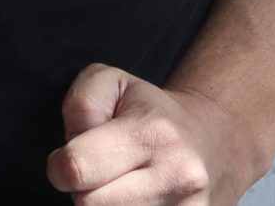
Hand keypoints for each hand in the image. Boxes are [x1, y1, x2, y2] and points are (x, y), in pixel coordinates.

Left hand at [46, 65, 256, 204]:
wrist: (214, 140)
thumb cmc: (152, 111)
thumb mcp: (110, 82)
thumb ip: (81, 104)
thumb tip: (75, 142)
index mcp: (152, 135)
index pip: (76, 168)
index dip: (59, 167)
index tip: (68, 160)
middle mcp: (176, 177)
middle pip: (88, 205)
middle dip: (82, 190)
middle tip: (98, 174)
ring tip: (119, 186)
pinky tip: (132, 199)